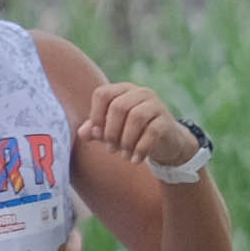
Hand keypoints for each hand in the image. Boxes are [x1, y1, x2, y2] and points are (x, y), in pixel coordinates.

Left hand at [80, 78, 194, 171]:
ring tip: (124, 155)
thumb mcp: (112, 131)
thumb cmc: (133, 134)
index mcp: (123, 90)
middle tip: (111, 149)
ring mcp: (155, 105)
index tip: (98, 135)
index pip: (102, 94)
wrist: (165, 143)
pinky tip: (136, 160)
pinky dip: (141, 148)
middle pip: (118, 106)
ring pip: (136, 117)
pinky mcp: (166, 120)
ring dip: (126, 141)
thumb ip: (95, 130)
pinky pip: (152, 131)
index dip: (96, 115)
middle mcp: (140, 92)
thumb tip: (83, 133)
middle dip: (111, 132)